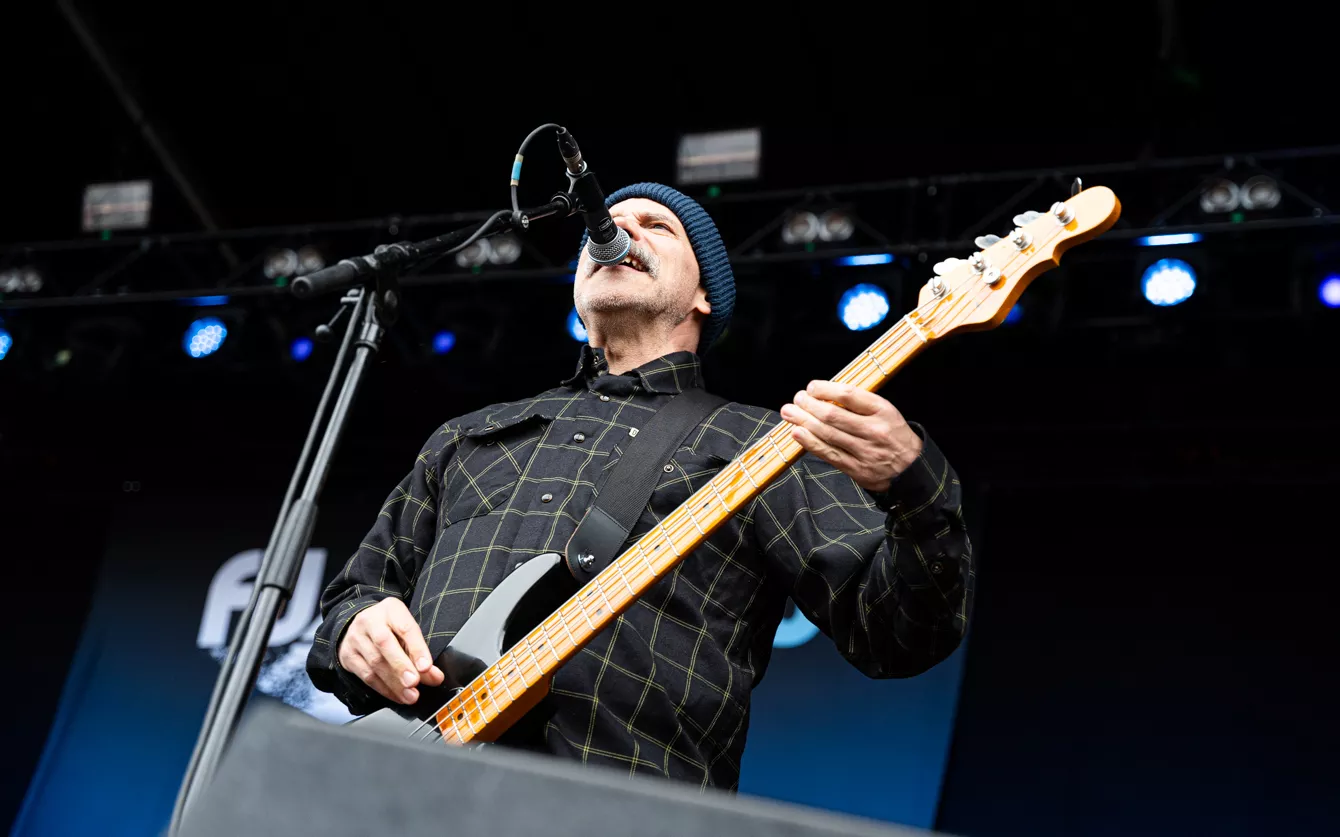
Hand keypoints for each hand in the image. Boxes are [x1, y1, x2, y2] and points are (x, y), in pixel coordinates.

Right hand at [338, 598, 444, 703]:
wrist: (359, 625)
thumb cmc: (389, 627)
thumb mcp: (407, 631)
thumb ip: (421, 653)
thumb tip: (435, 677)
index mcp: (391, 609)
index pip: (405, 628)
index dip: (417, 648)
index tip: (426, 667)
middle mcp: (369, 621)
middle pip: (384, 644)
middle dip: (401, 666)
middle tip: (414, 683)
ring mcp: (355, 638)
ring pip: (375, 663)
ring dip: (395, 684)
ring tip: (410, 695)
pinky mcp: (348, 656)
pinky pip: (366, 676)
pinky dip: (384, 689)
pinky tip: (397, 696)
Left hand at [780, 380, 922, 493]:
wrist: (912, 467)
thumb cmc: (893, 434)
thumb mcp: (885, 411)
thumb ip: (859, 403)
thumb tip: (824, 394)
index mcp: (882, 411)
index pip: (848, 394)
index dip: (825, 389)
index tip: (811, 387)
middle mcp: (874, 430)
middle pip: (833, 415)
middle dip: (808, 405)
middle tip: (796, 398)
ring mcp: (865, 452)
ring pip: (827, 434)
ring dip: (803, 421)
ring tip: (789, 412)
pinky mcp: (857, 469)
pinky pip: (829, 454)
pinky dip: (810, 442)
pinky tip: (797, 432)